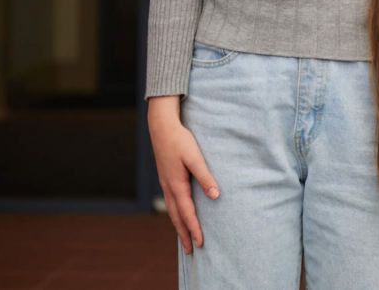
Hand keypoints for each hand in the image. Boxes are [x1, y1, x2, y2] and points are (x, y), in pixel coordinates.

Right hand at [147, 97, 219, 253]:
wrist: (162, 127)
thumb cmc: (181, 140)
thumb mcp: (195, 157)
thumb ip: (206, 177)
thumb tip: (216, 196)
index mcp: (176, 185)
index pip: (187, 213)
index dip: (194, 228)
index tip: (201, 243)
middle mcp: (169, 188)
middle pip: (177, 217)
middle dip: (185, 234)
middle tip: (192, 251)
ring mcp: (166, 184)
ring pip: (172, 211)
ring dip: (179, 226)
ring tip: (185, 240)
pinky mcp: (166, 179)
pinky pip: (171, 203)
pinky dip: (175, 215)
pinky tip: (179, 216)